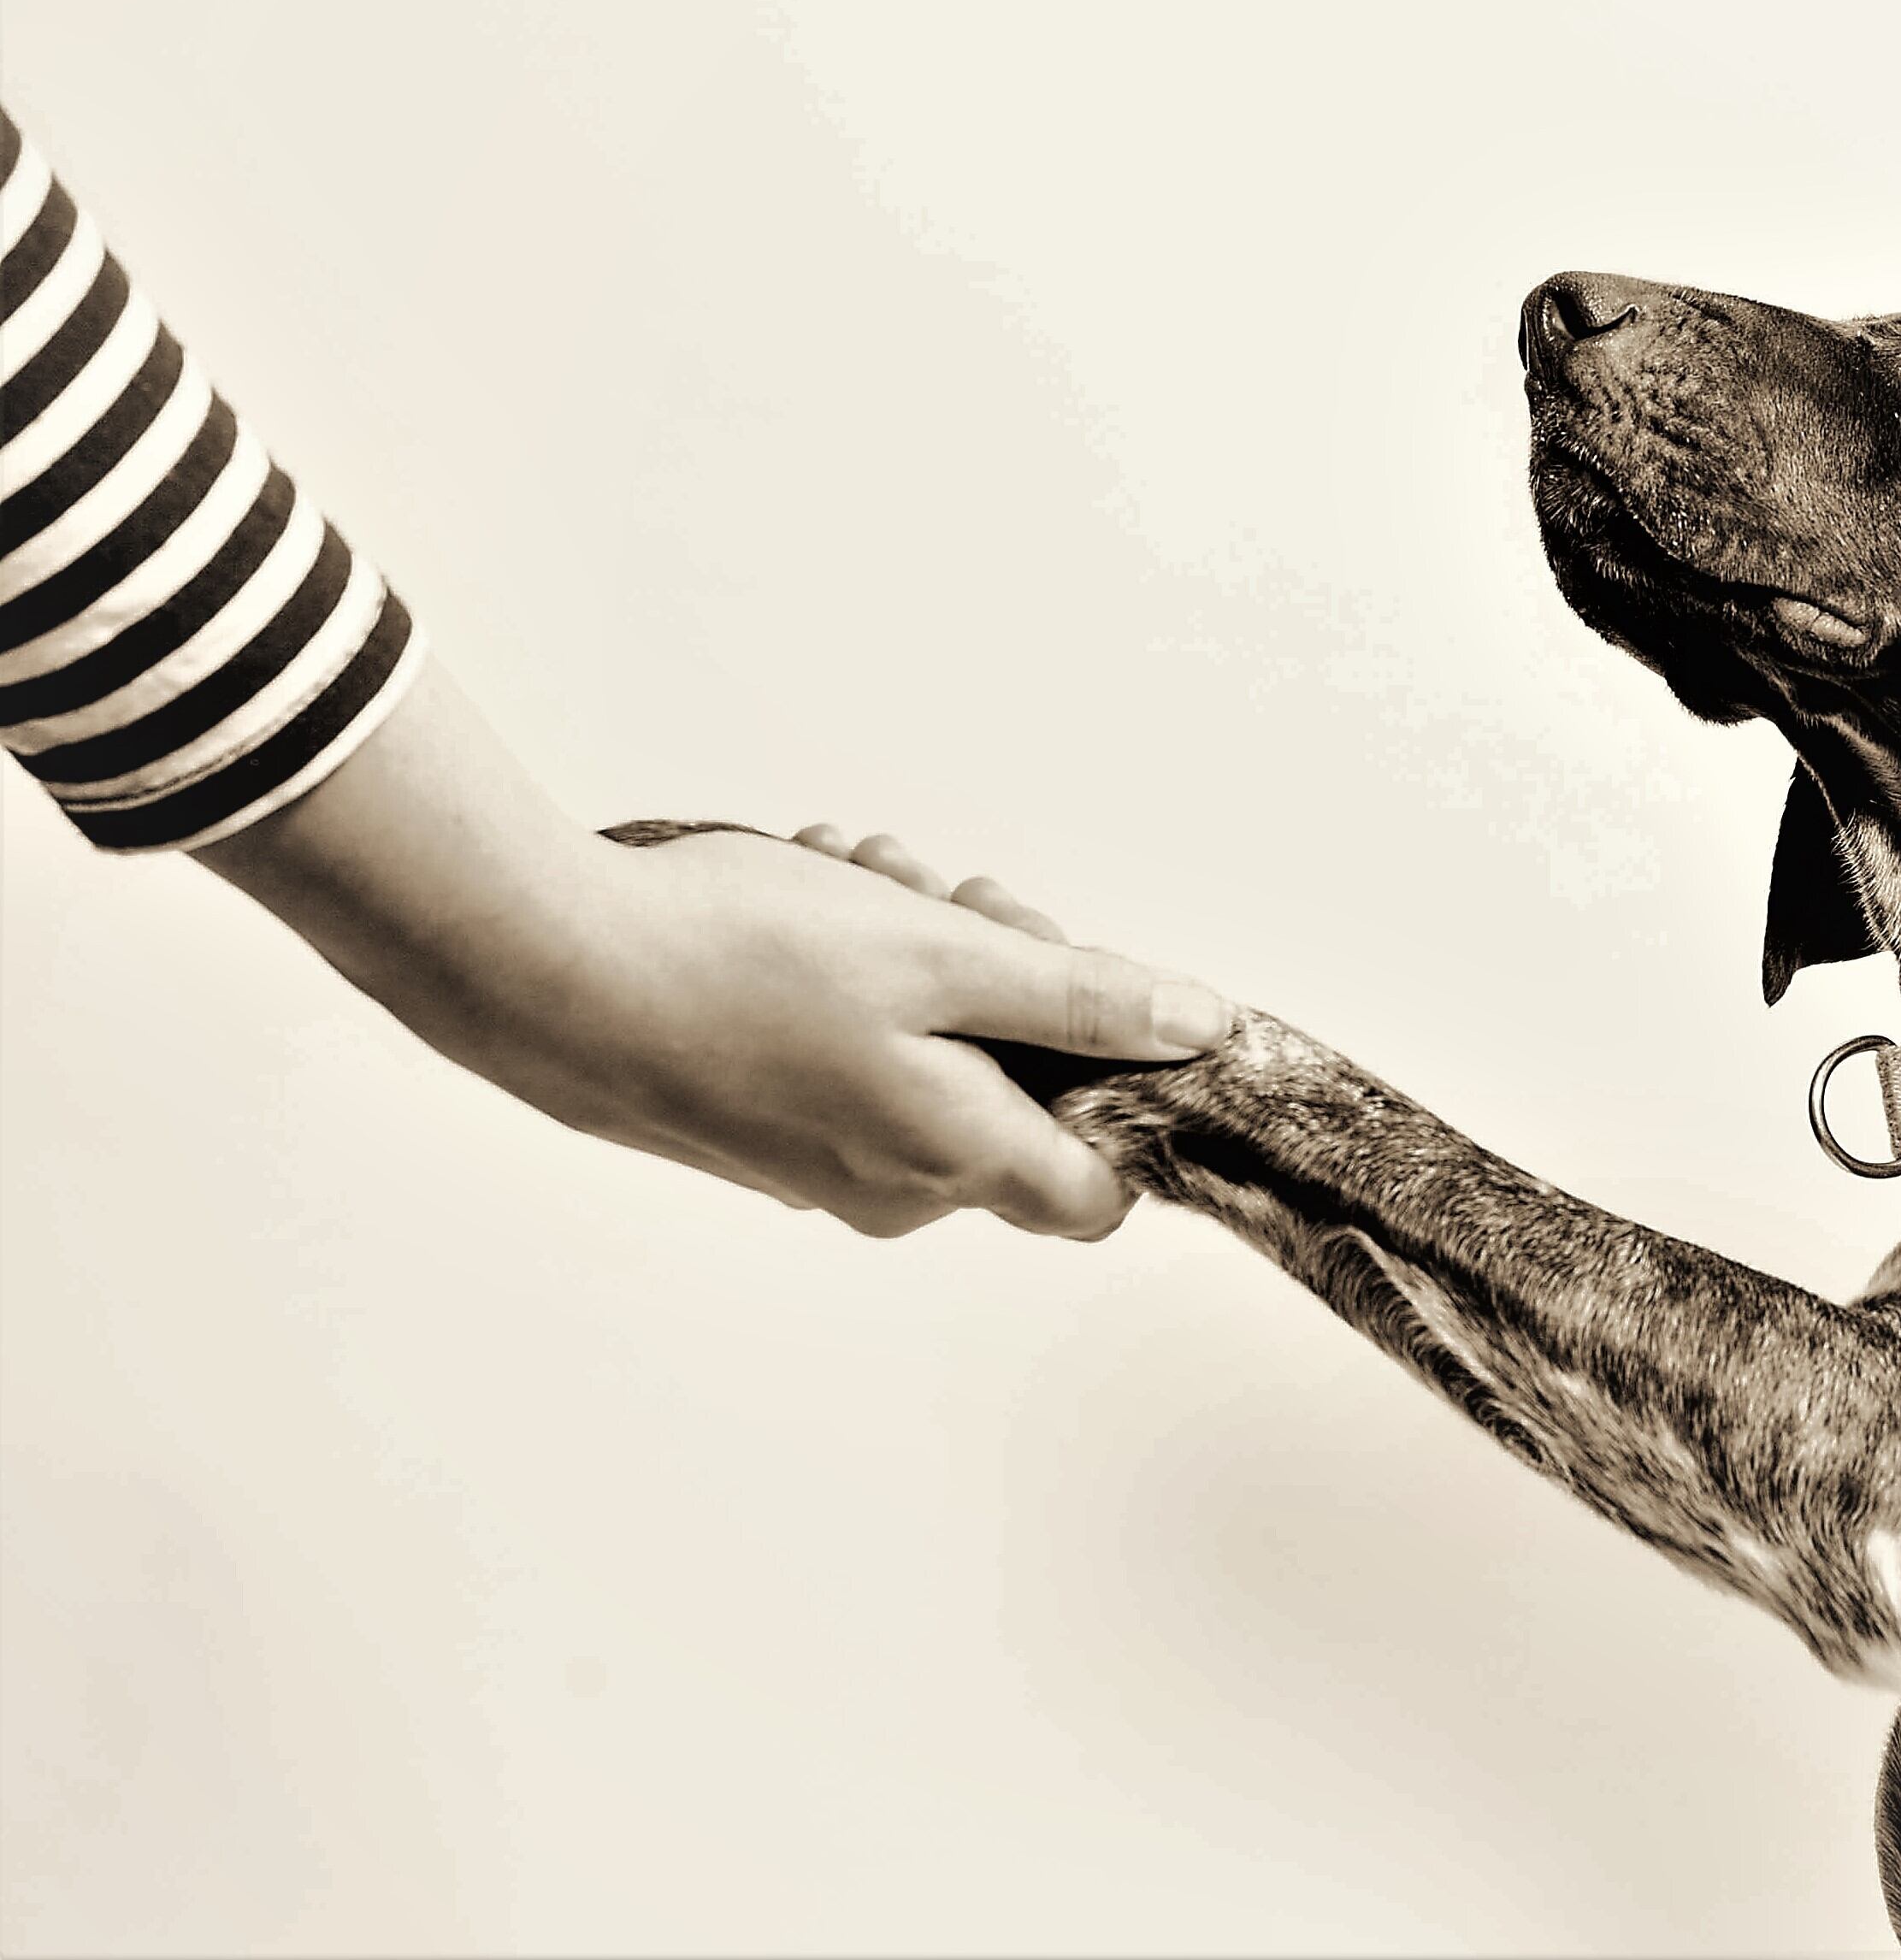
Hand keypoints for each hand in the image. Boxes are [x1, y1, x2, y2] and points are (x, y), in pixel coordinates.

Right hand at [198, 667, 1233, 1240]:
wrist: (538, 970)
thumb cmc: (735, 958)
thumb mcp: (943, 956)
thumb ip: (1084, 1001)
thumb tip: (1203, 1032)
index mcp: (954, 1163)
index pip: (1106, 1189)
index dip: (1125, 1087)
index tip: (1088, 989)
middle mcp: (893, 1190)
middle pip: (1019, 1085)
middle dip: (1001, 966)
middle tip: (940, 887)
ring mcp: (819, 1163)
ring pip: (934, 1045)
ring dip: (919, 946)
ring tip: (854, 870)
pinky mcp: (762, 1123)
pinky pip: (856, 1045)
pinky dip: (852, 966)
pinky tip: (808, 891)